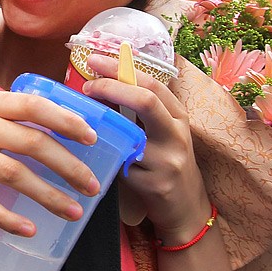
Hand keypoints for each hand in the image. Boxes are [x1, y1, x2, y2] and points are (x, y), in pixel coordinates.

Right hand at [0, 87, 100, 236]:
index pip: (33, 107)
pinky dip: (6, 217)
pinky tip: (28, 229)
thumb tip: (57, 126)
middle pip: (30, 144)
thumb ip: (11, 111)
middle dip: (67, 166)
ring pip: (12, 175)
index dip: (64, 120)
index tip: (91, 137)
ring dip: (47, 195)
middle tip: (93, 185)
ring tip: (73, 210)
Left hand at [82, 54, 210, 243]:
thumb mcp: (163, 132)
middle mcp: (177, 134)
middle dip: (110, 87)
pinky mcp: (155, 184)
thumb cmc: (168, 162)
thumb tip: (104, 81)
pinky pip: (121, 165)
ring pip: (130, 134)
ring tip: (84, 119)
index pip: (151, 83)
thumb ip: (142, 110)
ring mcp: (168, 160)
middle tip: (86, 85)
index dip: (120, 69)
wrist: (187, 209)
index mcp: (177, 116)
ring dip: (103, 125)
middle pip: (146, 101)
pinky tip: (95, 154)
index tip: (94, 61)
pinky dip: (107, 157)